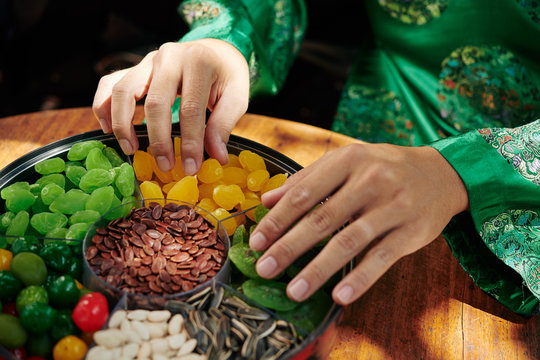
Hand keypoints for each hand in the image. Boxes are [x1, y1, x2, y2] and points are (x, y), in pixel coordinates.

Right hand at [92, 39, 249, 173]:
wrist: (215, 51)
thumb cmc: (226, 77)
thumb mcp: (237, 97)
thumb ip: (224, 125)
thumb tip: (216, 157)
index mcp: (198, 62)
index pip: (190, 109)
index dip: (190, 142)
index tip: (191, 168)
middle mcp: (169, 57)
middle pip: (155, 103)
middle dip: (158, 140)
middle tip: (165, 167)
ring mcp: (148, 60)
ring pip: (123, 90)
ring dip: (123, 124)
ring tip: (130, 150)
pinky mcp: (135, 67)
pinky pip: (109, 83)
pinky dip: (103, 105)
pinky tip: (107, 129)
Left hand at [249, 143, 468, 304]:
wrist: (441, 173)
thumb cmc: (383, 168)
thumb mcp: (346, 162)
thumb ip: (306, 179)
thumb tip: (267, 199)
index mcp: (349, 160)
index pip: (304, 193)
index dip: (277, 220)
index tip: (256, 241)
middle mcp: (371, 181)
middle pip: (321, 219)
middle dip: (289, 247)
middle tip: (264, 268)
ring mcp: (393, 206)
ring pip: (349, 242)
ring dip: (318, 269)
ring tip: (293, 290)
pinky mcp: (412, 231)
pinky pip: (382, 258)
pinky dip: (360, 279)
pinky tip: (339, 296)